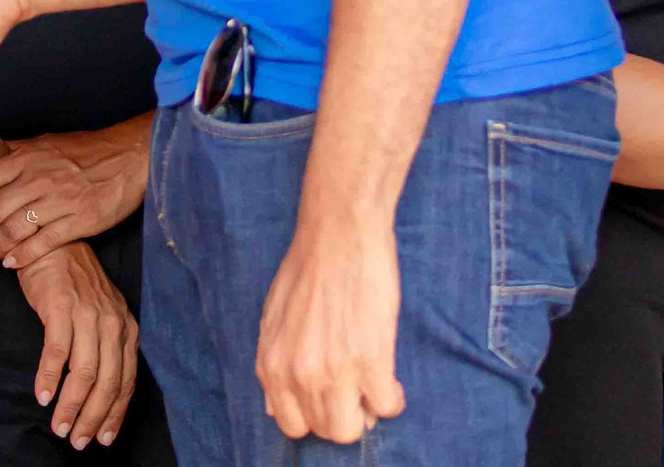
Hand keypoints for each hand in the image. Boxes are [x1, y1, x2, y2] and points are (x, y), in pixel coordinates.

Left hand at [0, 122, 149, 267]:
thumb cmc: (84, 150)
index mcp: (28, 157)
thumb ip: (16, 151)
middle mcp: (38, 179)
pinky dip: (21, 256)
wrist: (127, 157)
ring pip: (13, 231)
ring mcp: (58, 201)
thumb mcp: (46, 142)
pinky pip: (41, 244)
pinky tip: (12, 262)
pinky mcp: (78, 222)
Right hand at [16, 243, 136, 450]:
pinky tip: (42, 395)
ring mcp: (88, 314)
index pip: (126, 381)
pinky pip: (56, 351)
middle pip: (108, 382)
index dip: (115, 414)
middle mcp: (113, 323)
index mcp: (126, 328)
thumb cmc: (76, 286)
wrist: (53, 246)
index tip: (104, 439)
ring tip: (60, 426)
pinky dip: (48, 377)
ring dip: (71, 405)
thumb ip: (107, 349)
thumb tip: (102, 395)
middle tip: (78, 441)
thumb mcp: (103, 316)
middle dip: (93, 418)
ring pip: (84, 372)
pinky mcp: (61, 307)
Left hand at [255, 211, 404, 442]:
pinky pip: (387, 406)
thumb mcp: (274, 318)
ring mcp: (334, 371)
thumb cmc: (307, 268)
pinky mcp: (371, 360)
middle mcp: (298, 374)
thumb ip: (275, 364)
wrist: (339, 232)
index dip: (314, 414)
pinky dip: (392, 398)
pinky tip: (389, 375)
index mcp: (272, 364)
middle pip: (326, 430)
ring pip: (353, 429)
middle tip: (355, 388)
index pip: (291, 424)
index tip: (329, 397)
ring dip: (367, 411)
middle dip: (343, 414)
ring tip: (373, 384)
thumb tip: (274, 409)